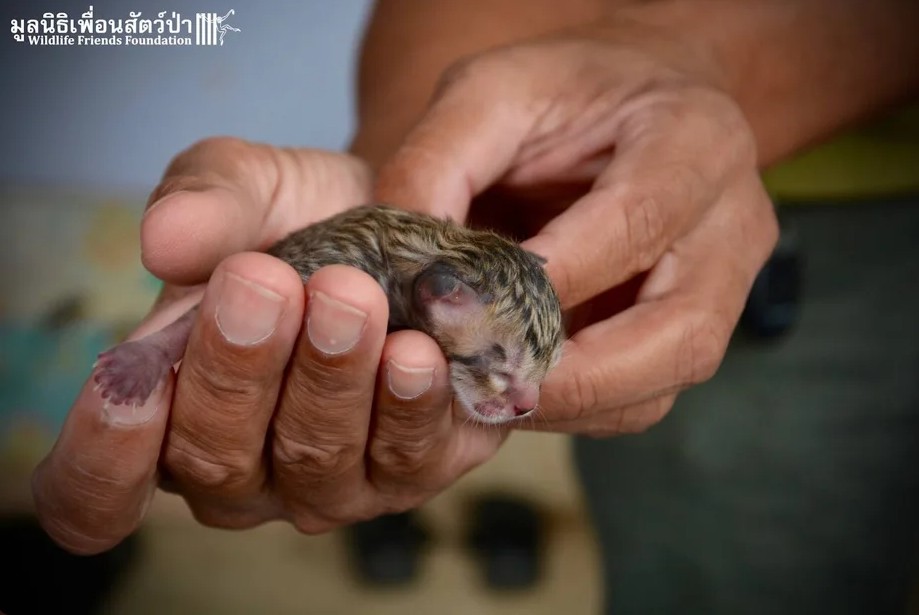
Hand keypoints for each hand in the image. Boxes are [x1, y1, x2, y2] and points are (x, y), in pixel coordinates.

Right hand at [32, 138, 505, 554]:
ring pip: (314, 461)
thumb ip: (204, 204)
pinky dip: (408, 403)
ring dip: (329, 377)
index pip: (97, 494)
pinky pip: (407, 458)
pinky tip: (415, 351)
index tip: (128, 384)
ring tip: (348, 295)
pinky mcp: (410, 470)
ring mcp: (328, 484)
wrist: (405, 223)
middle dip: (237, 370)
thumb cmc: (303, 220)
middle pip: (215, 462)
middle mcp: (241, 473)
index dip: (103, 459)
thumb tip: (162, 238)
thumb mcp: (249, 187)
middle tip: (263, 281)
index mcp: (167, 421)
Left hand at [370, 13, 778, 435]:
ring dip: (574, 404)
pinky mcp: (696, 326)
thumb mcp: (489, 91)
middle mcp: (732, 222)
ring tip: (487, 394)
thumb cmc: (564, 91)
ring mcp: (726, 285)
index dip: (549, 281)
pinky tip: (516, 388)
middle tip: (479, 386)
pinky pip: (647, 393)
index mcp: (697, 139)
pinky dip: (580, 406)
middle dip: (573, 377)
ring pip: (668, 379)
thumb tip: (399, 269)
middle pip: (679, 333)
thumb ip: (437, 163)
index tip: (458, 314)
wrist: (630, 103)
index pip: (635, 224)